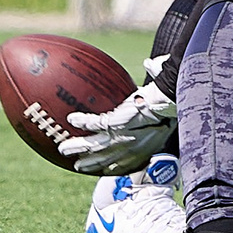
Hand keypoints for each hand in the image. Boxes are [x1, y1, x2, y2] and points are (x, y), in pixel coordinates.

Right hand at [55, 79, 175, 175]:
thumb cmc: (169, 103)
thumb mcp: (161, 105)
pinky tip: (71, 118)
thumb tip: (149, 63)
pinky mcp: (114, 124)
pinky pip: (93, 124)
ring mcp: (121, 137)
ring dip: (78, 148)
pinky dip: (82, 121)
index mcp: (143, 149)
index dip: (113, 167)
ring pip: (94, 146)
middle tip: (78, 167)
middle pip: (105, 160)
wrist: (169, 104)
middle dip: (91, 165)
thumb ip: (152, 92)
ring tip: (63, 148)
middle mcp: (130, 147)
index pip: (125, 163)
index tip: (103, 169)